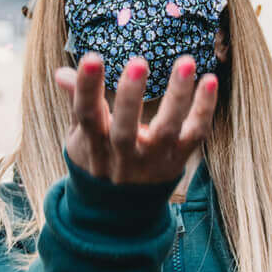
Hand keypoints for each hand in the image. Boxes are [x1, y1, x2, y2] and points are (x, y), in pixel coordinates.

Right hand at [56, 53, 218, 186]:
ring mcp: (153, 159)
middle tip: (138, 61)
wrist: (118, 213)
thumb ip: (77, 101)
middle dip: (131, 96)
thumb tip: (61, 72)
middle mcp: (123, 155)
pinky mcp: (177, 160)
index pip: (86, 115)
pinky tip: (210, 81)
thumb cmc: (98, 160)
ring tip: (185, 62)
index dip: (86, 88)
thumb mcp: (80, 136)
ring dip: (177, 96)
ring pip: (166, 130)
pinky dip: (204, 109)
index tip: (91, 58)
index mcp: (93, 144)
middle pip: (125, 129)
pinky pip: (195, 134)